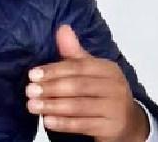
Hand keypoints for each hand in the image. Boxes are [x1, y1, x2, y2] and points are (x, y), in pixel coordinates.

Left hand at [26, 24, 148, 141]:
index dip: (53, 70)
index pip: (78, 67)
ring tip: (32, 105)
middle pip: (77, 86)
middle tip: (29, 91)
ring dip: (52, 106)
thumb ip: (73, 53)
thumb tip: (62, 28)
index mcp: (107, 69)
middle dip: (50, 88)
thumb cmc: (102, 92)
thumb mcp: (90, 70)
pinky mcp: (112, 128)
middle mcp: (114, 87)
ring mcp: (116, 109)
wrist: (128, 122)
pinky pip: (84, 125)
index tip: (32, 75)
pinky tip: (47, 121)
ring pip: (79, 106)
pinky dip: (64, 123)